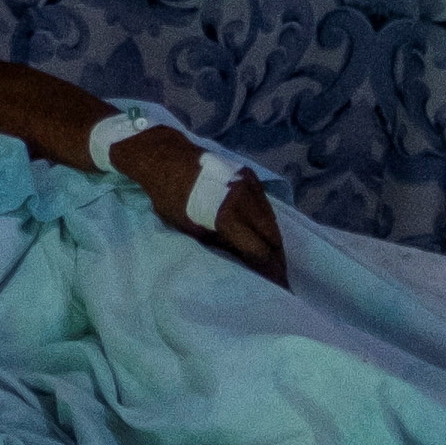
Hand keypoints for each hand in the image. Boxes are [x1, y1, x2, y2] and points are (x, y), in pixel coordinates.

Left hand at [117, 126, 289, 282]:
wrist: (166, 158)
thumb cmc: (171, 199)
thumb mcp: (191, 229)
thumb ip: (221, 246)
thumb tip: (244, 263)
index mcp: (227, 215)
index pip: (259, 250)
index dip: (269, 271)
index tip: (277, 286)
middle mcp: (245, 198)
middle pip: (272, 236)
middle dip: (277, 258)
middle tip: (279, 276)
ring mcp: (250, 184)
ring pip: (272, 220)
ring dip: (274, 240)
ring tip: (274, 259)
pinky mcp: (251, 175)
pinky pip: (266, 205)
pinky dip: (268, 222)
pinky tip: (264, 235)